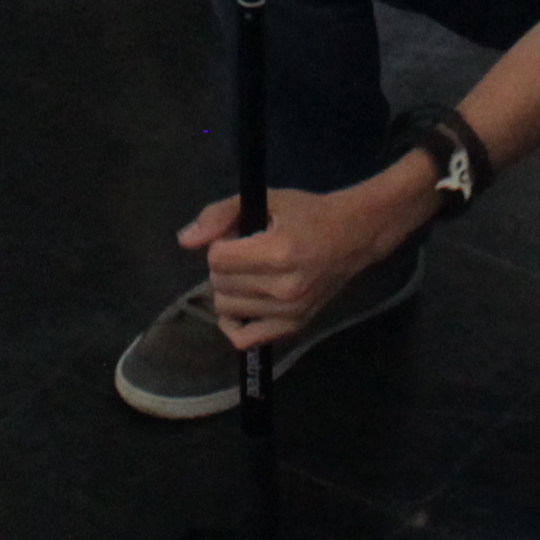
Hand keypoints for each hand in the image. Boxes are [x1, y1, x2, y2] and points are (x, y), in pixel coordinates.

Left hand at [176, 163, 430, 348]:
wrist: (356, 236)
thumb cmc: (310, 213)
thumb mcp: (267, 200)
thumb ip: (221, 214)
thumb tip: (184, 241)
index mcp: (278, 253)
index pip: (217, 258)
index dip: (220, 243)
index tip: (238, 235)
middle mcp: (283, 288)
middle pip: (219, 284)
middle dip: (223, 265)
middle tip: (246, 252)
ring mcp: (290, 313)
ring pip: (227, 308)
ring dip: (229, 289)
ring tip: (250, 273)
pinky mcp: (294, 327)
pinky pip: (245, 339)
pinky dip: (234, 323)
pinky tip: (241, 304)